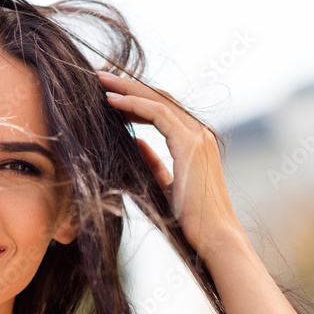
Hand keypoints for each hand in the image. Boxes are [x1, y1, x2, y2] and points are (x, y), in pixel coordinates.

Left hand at [96, 71, 243, 260]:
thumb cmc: (189, 219)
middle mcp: (199, 133)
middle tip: (100, 76)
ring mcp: (198, 136)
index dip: (135, 97)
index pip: (162, 109)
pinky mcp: (191, 144)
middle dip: (129, 85)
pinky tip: (112, 101)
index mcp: (194, 142)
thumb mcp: (164, 186)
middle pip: (160, 97)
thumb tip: (134, 143)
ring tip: (100, 80)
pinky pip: (159, 114)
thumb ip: (152, 163)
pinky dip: (134, 104)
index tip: (109, 93)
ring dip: (127, 88)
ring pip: (158, 100)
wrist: (213, 237)